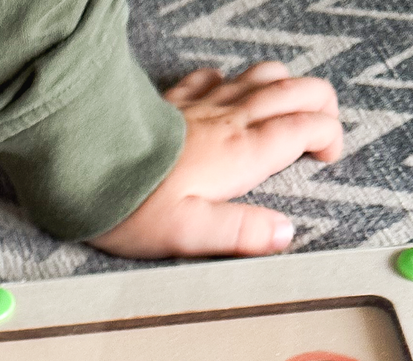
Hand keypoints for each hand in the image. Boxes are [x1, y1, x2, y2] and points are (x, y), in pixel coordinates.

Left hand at [92, 62, 342, 258]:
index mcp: (242, 152)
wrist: (84, 166)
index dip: (327, 136)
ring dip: (286, 84)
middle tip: (324, 125)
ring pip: (261, 74)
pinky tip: (228, 92)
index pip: (304, 128)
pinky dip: (234, 80)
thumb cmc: (133, 204)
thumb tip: (282, 234)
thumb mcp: (190, 232)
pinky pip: (215, 76)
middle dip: (320, 103)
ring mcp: (202, 104)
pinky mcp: (173, 101)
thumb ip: (241, 232)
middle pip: (294, 90)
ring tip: (290, 104)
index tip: (329, 156)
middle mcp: (229, 119)